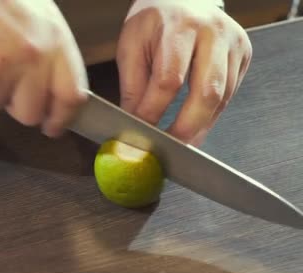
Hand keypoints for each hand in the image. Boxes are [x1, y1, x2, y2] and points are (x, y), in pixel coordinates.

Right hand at [0, 0, 88, 136]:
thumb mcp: (32, 14)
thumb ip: (47, 50)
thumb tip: (49, 87)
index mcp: (53, 38)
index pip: (71, 95)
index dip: (61, 118)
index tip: (54, 126)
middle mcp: (34, 57)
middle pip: (31, 112)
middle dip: (16, 106)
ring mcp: (3, 70)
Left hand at [116, 0, 251, 145]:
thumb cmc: (154, 22)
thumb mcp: (131, 46)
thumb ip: (132, 86)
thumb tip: (132, 123)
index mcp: (179, 27)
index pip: (168, 79)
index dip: (154, 111)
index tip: (141, 132)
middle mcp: (212, 32)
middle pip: (206, 92)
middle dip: (186, 127)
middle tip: (169, 148)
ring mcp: (233, 43)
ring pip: (222, 97)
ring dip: (200, 126)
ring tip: (181, 144)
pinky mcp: (243, 54)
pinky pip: (230, 94)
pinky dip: (210, 116)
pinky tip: (195, 126)